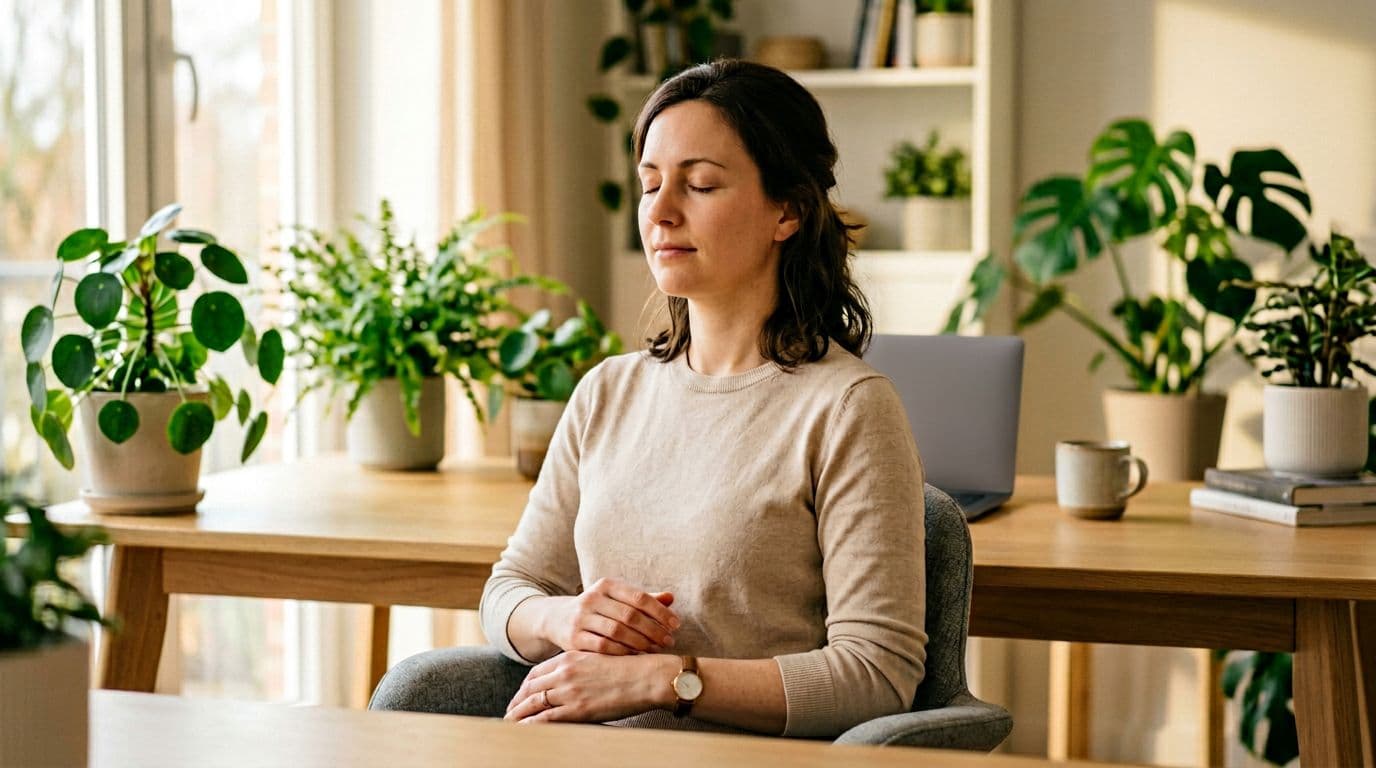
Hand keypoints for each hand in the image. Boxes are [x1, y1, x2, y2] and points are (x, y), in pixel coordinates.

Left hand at [505, 651, 675, 723]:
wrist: (648, 676)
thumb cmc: (631, 667)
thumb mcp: (600, 659)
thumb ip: (582, 666)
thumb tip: (574, 678)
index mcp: (570, 658)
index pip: (537, 672)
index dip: (525, 686)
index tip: (521, 694)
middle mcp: (565, 673)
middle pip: (530, 688)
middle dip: (517, 701)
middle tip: (509, 712)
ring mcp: (569, 691)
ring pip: (533, 703)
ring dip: (517, 714)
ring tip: (509, 723)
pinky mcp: (577, 710)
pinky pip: (544, 719)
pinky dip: (530, 725)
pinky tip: (523, 730)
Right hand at [539, 577, 678, 654]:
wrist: (557, 619)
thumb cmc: (598, 609)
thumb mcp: (617, 599)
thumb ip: (643, 600)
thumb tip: (671, 597)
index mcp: (606, 585)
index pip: (639, 597)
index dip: (660, 611)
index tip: (676, 624)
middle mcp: (592, 598)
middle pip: (629, 616)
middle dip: (653, 630)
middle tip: (668, 641)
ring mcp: (581, 618)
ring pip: (617, 632)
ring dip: (640, 643)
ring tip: (655, 649)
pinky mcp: (574, 638)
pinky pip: (604, 648)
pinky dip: (623, 653)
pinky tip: (636, 657)